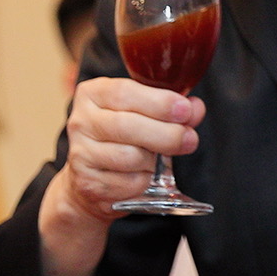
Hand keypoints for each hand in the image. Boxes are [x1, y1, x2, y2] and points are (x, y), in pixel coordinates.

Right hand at [44, 76, 203, 227]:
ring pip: (130, 157)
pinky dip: (146, 181)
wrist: (92, 180)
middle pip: (128, 126)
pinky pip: (130, 183)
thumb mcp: (145, 113)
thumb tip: (195, 108)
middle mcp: (81, 121)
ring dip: (155, 161)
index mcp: (93, 94)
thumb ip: (172, 109)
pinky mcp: (87, 182)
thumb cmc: (125, 137)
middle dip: (167, 134)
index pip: (125, 93)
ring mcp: (81, 153)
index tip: (185, 110)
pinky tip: (146, 176)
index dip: (159, 102)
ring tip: (160, 160)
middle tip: (190, 139)